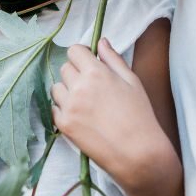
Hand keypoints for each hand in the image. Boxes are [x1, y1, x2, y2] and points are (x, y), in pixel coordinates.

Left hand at [51, 39, 178, 192]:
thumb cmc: (140, 115)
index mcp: (96, 72)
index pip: (74, 51)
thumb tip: (101, 41)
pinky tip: (81, 116)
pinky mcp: (64, 125)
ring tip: (85, 103)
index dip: (82, 55)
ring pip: (56, 88)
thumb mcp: (132, 81)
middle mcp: (79, 86)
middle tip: (91, 87)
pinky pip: (55, 108)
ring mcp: (69, 106)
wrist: (138, 153)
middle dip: (76, 73)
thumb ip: (113, 59)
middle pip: (65, 68)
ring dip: (67, 91)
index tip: (89, 63)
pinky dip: (64, 110)